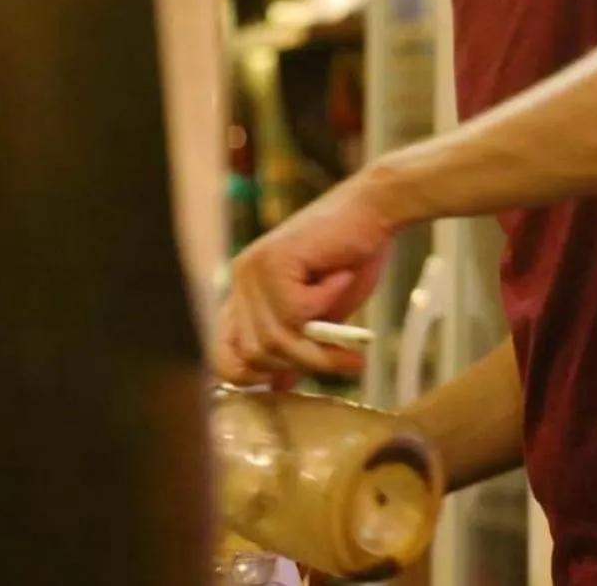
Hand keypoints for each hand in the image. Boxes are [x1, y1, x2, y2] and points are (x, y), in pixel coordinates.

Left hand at [214, 176, 395, 383]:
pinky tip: (342, 281)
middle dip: (302, 364)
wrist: (374, 210)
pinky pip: (296, 312)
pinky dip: (327, 307)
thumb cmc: (350, 259)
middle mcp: (241, 279)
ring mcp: (253, 269)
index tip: (292, 379)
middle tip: (342, 360)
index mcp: (244, 292)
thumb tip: (277, 386)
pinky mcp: (274, 260)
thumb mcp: (322, 315)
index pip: (222, 353)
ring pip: (275, 338)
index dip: (252, 375)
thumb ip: (297, 343)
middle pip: (253, 354)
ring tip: (351, 345)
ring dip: (320, 349)